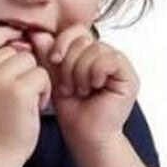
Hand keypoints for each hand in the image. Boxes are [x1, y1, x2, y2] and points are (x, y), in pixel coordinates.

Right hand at [0, 25, 51, 163]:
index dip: (7, 36)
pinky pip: (41, 75)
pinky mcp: (19, 90)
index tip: (20, 44)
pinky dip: (44, 91)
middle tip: (19, 96)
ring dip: (34, 80)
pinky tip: (35, 107)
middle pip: (15, 51)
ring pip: (30, 61)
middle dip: (23, 70)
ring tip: (27, 102)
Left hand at [29, 24, 139, 155]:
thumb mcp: (53, 78)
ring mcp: (118, 65)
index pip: (77, 30)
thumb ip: (48, 55)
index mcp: (88, 53)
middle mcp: (105, 55)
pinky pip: (110, 59)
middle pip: (84, 38)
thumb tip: (37, 34)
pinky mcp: (129, 76)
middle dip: (69, 63)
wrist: (85, 136)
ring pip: (95, 48)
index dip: (62, 42)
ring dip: (81, 72)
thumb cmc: (72, 112)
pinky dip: (96, 73)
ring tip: (80, 90)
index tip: (53, 60)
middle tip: (68, 86)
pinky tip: (94, 88)